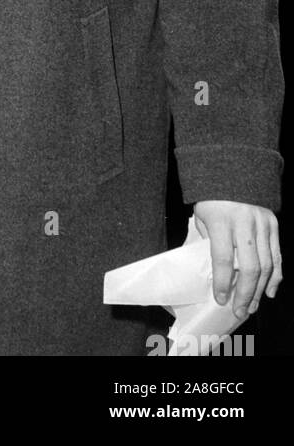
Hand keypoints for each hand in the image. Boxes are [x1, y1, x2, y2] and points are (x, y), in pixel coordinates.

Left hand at [194, 200, 281, 318]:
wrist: (233, 169)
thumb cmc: (212, 196)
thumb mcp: (202, 216)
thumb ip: (209, 241)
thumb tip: (216, 269)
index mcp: (221, 220)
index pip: (223, 258)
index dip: (222, 282)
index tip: (220, 299)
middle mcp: (244, 223)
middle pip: (249, 267)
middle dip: (245, 294)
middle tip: (239, 311)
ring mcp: (261, 224)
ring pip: (266, 265)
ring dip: (260, 290)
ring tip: (252, 307)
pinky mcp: (273, 225)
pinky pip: (277, 255)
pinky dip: (276, 276)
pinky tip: (270, 291)